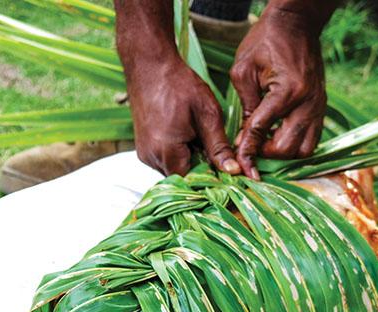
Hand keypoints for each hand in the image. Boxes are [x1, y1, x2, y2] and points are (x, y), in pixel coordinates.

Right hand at [127, 56, 239, 176]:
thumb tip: (233, 171)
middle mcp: (151, 158)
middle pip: (184, 177)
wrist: (149, 64)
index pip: (194, 181)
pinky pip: (166, 160)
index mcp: (167, 152)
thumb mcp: (207, 114)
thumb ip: (219, 146)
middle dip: (203, 167)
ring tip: (199, 136)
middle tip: (216, 148)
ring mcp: (145, 153)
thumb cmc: (179, 84)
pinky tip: (187, 134)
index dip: (213, 178)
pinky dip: (180, 153)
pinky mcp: (143, 147)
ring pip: (176, 169)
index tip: (228, 169)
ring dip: (191, 160)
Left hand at [230, 3, 330, 178]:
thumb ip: (245, 106)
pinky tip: (280, 135)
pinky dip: (296, 144)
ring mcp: (318, 107)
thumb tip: (244, 138)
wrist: (297, 24)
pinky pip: (313, 138)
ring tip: (268, 142)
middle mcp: (308, 103)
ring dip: (284, 152)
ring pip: (305, 150)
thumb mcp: (244, 70)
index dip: (248, 148)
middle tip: (252, 146)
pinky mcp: (322, 108)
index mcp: (287, 91)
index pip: (263, 129)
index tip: (238, 161)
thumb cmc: (266, 41)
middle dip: (267, 153)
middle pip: (288, 148)